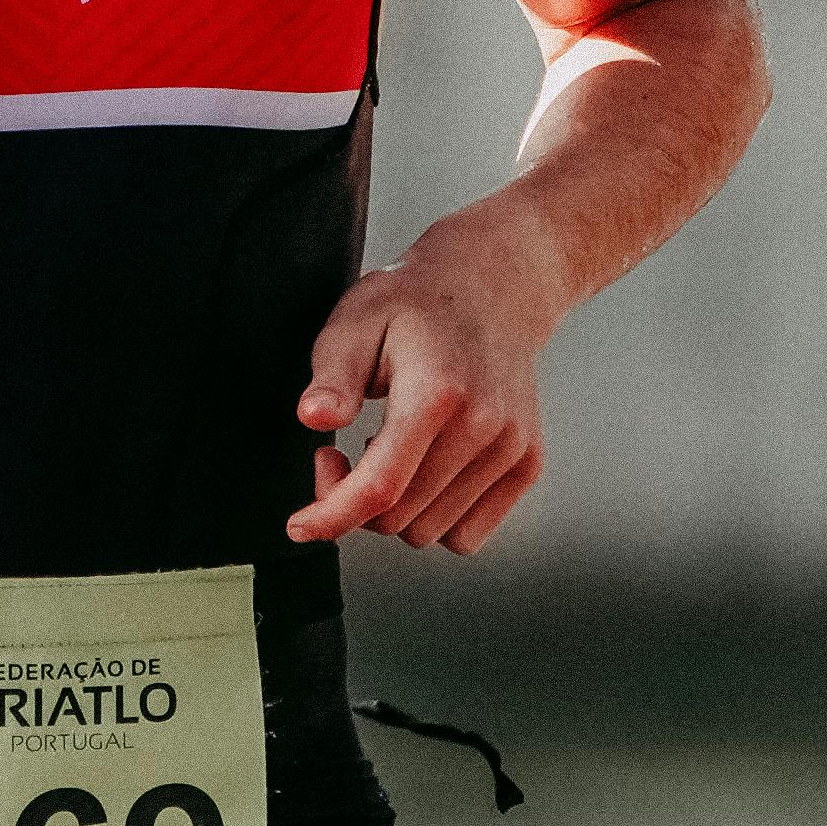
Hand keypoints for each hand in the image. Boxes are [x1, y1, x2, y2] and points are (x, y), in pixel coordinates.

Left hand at [287, 215, 556, 552]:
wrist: (491, 289)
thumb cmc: (416, 306)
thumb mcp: (356, 323)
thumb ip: (333, 377)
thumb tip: (314, 418)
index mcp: (437, 393)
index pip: (380, 487)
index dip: (332, 517)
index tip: (300, 527)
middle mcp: (484, 427)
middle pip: (398, 518)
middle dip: (353, 500)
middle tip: (341, 454)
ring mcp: (511, 449)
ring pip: (429, 533)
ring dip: (395, 508)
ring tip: (389, 450)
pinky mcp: (526, 464)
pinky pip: (466, 536)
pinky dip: (434, 517)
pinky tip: (422, 470)